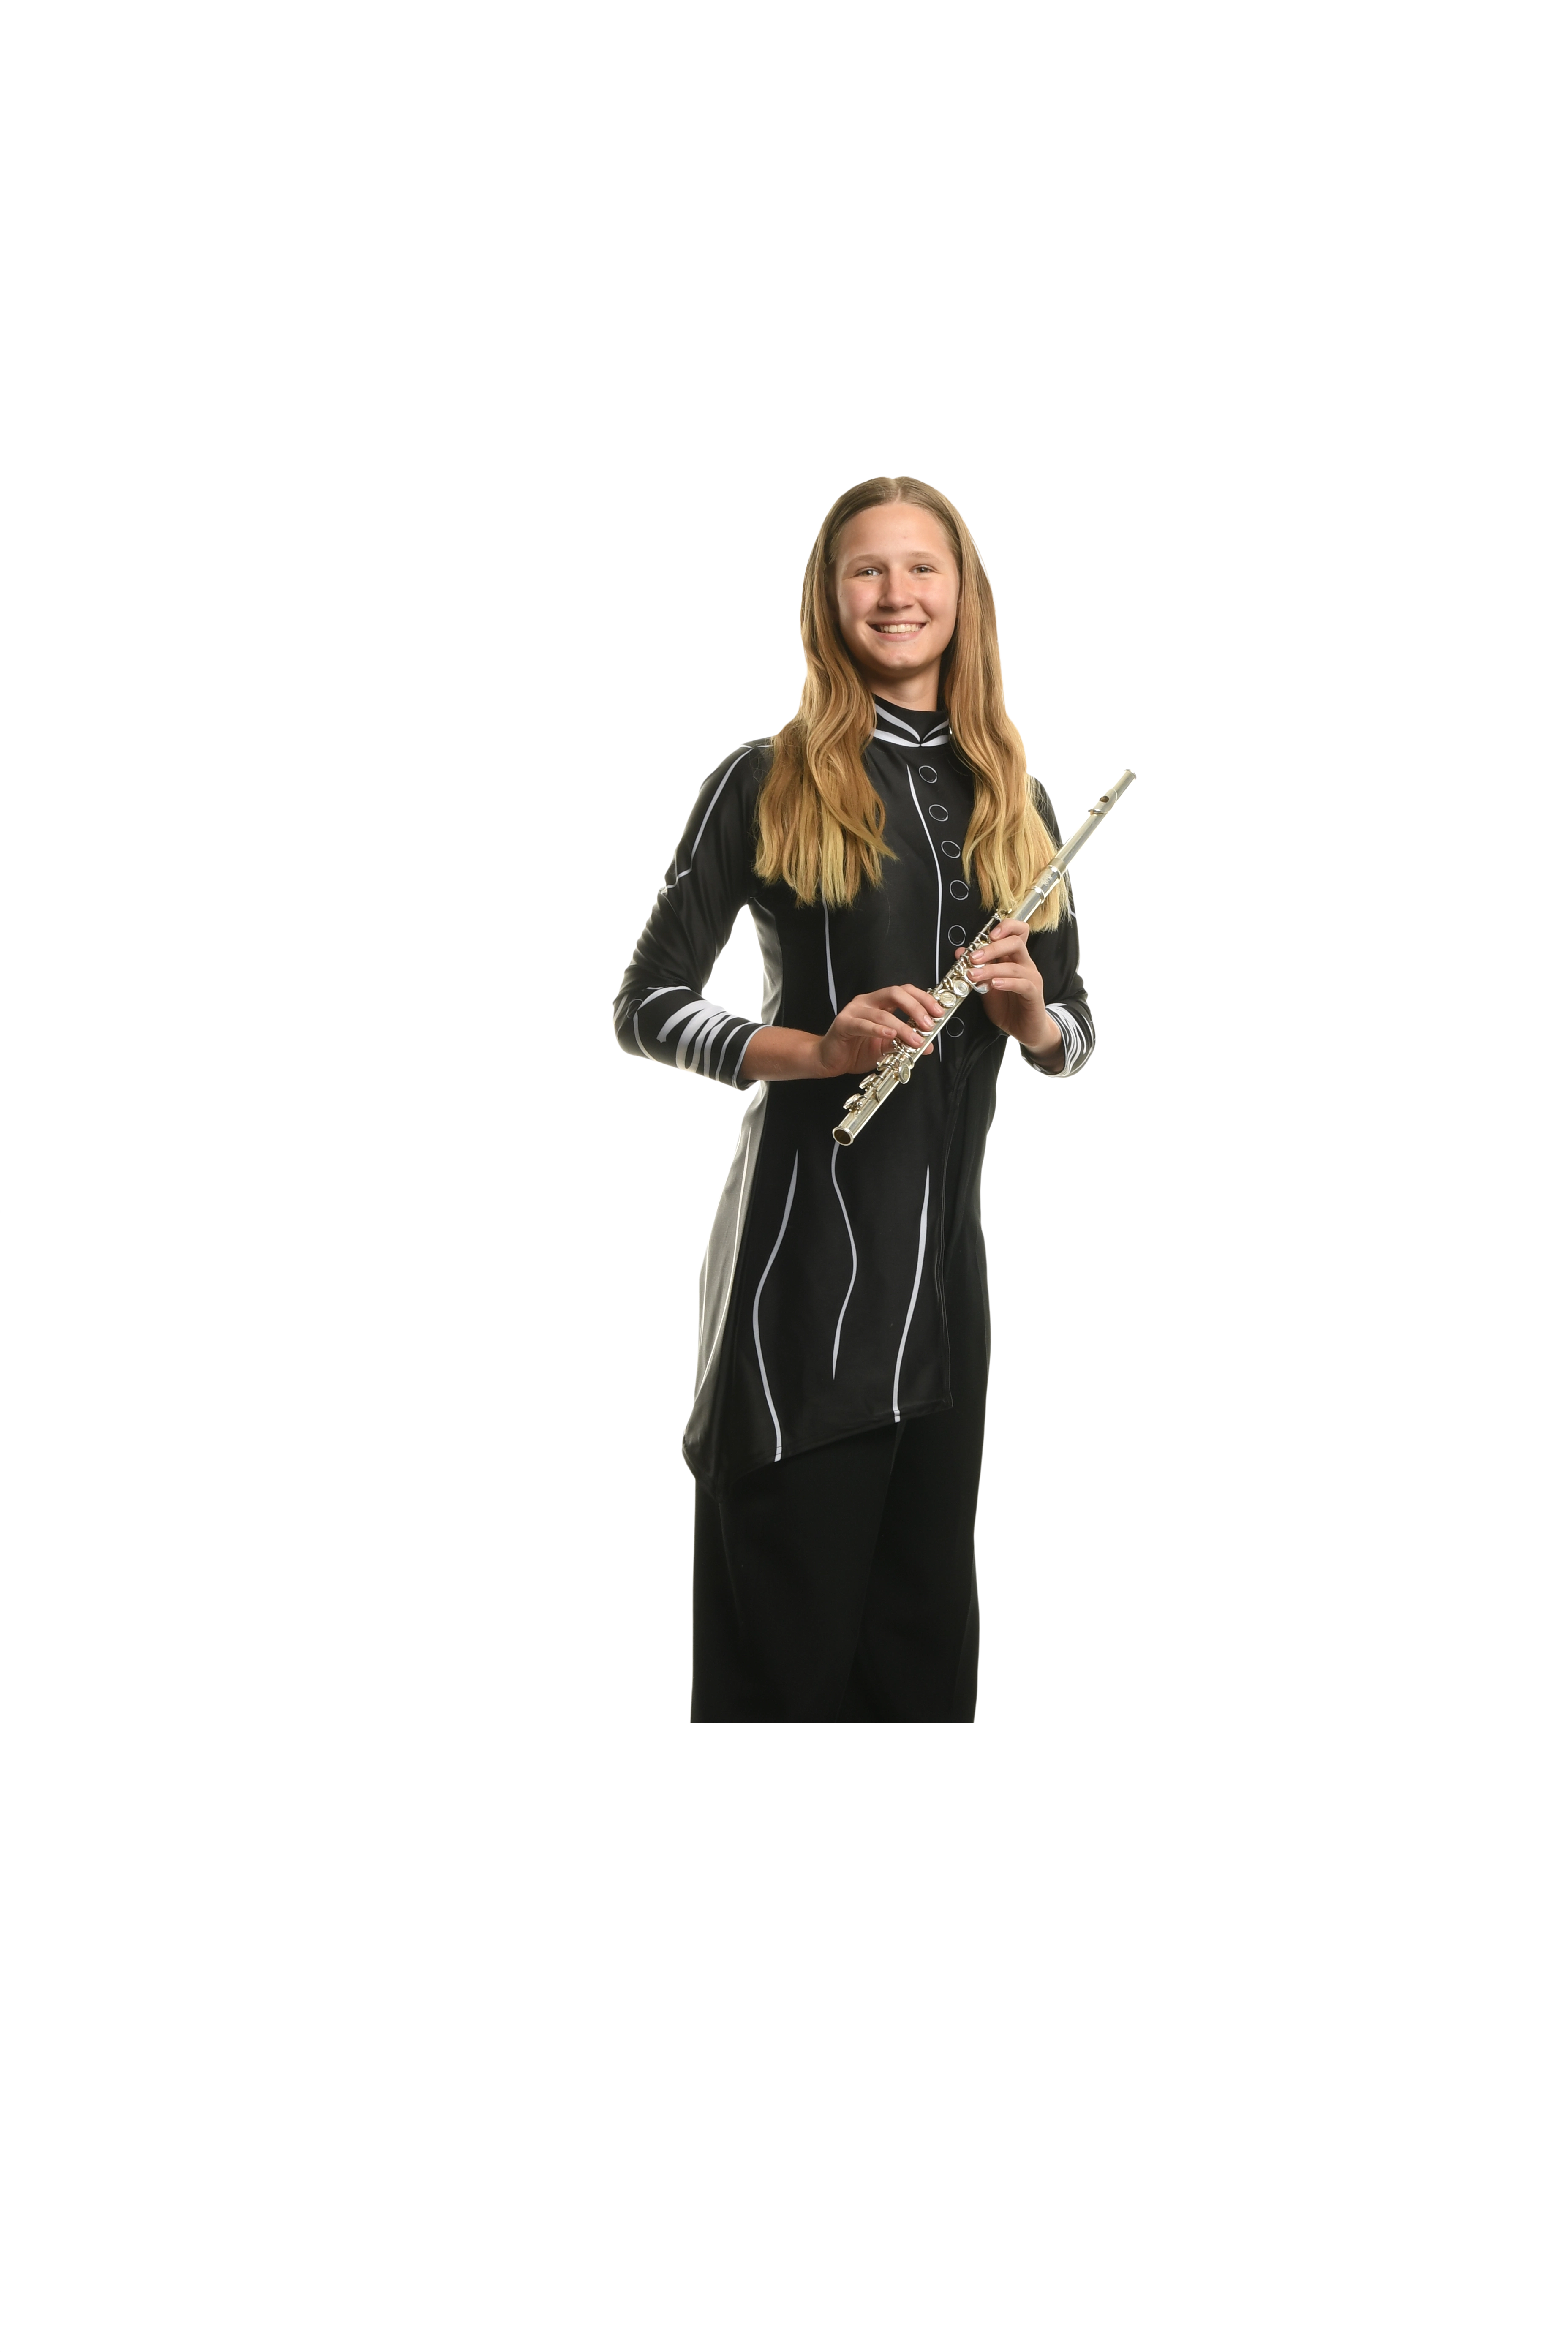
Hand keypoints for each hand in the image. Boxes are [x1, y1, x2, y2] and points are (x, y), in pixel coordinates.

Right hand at [816, 984, 942, 1077]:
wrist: (830, 1060)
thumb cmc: (857, 1050)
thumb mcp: (887, 1047)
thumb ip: (905, 1043)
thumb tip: (928, 1045)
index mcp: (879, 1002)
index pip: (904, 991)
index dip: (923, 999)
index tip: (938, 1012)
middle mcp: (867, 1002)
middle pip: (895, 993)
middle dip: (916, 1007)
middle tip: (928, 1024)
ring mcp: (854, 1011)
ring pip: (882, 1013)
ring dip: (902, 1027)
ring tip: (915, 1040)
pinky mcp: (843, 1024)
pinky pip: (863, 1025)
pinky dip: (878, 1030)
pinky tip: (891, 1035)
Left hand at [965, 920, 1062, 1062]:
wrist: (1025, 1029)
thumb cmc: (1008, 1007)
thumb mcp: (986, 987)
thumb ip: (977, 970)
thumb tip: (960, 953)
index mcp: (1014, 958)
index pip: (1018, 932)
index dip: (1006, 927)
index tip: (987, 934)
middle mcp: (1025, 964)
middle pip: (1015, 943)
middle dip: (992, 948)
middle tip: (973, 958)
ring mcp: (1031, 978)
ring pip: (1014, 965)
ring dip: (991, 969)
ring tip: (973, 976)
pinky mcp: (1034, 994)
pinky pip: (1023, 984)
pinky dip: (1007, 982)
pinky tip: (994, 985)